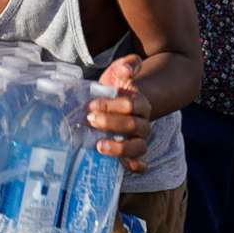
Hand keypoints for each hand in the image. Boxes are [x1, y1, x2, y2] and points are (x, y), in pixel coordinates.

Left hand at [86, 53, 155, 171]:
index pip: (131, 105)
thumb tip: (129, 71)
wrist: (109, 105)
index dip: (112, 105)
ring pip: (138, 147)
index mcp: (140, 104)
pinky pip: (140, 164)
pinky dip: (134, 167)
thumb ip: (126, 65)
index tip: (92, 105)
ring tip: (100, 146)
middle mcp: (143, 123)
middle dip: (110, 123)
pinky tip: (123, 166)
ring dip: (120, 148)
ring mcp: (138, 140)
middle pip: (133, 126)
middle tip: (90, 120)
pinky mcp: (132, 155)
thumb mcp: (116, 72)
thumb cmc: (112, 89)